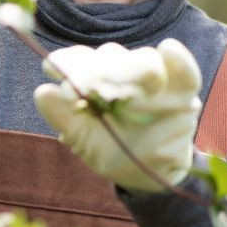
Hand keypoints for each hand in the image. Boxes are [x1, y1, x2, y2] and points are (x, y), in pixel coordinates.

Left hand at [33, 39, 202, 192]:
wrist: (152, 175)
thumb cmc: (115, 153)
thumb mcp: (84, 141)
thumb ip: (63, 117)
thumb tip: (42, 91)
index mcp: (97, 79)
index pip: (83, 59)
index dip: (68, 61)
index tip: (50, 66)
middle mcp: (124, 71)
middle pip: (112, 56)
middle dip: (96, 70)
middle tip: (83, 87)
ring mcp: (156, 77)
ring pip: (143, 60)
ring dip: (127, 73)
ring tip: (114, 95)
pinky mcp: (183, 87)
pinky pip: (185, 69)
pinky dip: (180, 61)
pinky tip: (169, 50)